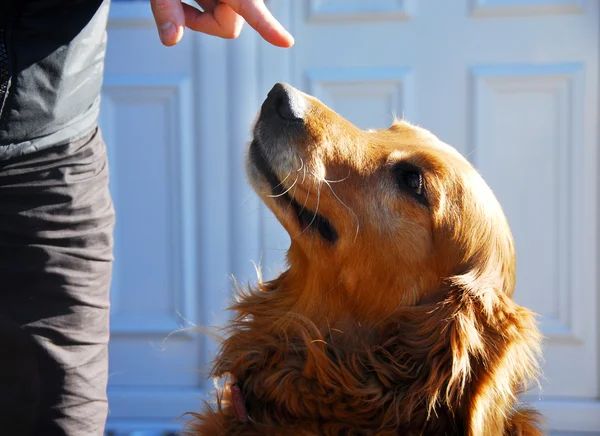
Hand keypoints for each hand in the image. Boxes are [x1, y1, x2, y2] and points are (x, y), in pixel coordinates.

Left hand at [150, 0, 293, 47]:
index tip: (287, 42)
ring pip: (225, 21)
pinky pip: (221, 11)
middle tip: (176, 5)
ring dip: (202, 14)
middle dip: (204, 23)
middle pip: (230, 26)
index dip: (269, 27)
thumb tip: (170, 40)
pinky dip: (203, 7)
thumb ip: (166, 7)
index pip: (252, 10)